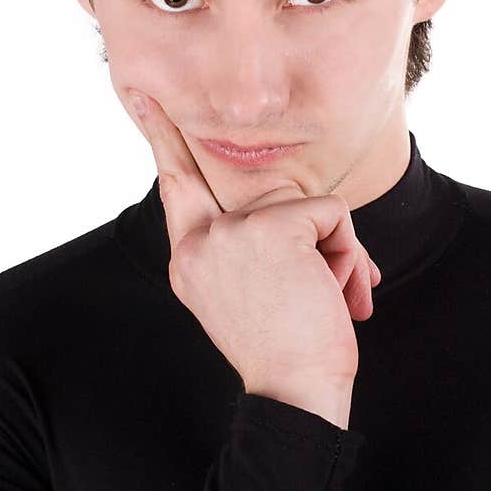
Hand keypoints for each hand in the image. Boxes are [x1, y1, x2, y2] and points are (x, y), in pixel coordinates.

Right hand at [122, 90, 381, 397]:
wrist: (296, 396)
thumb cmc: (288, 354)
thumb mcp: (254, 295)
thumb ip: (257, 248)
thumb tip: (311, 225)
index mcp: (190, 259)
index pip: (175, 186)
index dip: (160, 136)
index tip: (141, 94)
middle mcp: (199, 242)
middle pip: (225, 180)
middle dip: (212, 160)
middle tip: (149, 99)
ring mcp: (231, 232)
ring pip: (304, 209)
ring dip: (333, 254)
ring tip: (329, 301)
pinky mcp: (272, 227)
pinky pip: (332, 215)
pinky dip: (349, 253)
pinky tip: (338, 296)